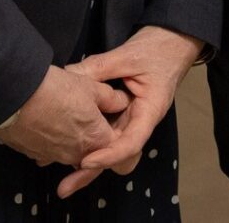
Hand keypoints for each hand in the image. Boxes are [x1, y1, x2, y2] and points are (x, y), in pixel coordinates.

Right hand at [0, 64, 126, 169]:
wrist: (13, 97)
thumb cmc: (55, 90)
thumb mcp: (91, 86)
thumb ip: (110, 98)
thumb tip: (120, 101)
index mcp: (96, 139)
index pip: (117, 148)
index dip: (118, 134)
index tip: (113, 121)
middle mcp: (76, 154)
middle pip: (92, 151)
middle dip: (93, 136)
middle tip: (88, 115)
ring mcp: (54, 156)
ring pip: (70, 151)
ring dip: (71, 137)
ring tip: (66, 113)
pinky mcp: (34, 153)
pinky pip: (49, 150)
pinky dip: (52, 138)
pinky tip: (48, 120)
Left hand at [57, 25, 205, 196]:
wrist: (172, 43)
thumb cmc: (159, 49)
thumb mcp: (128, 55)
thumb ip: (99, 67)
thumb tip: (68, 74)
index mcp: (149, 112)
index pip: (131, 143)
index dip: (108, 156)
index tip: (85, 161)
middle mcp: (138, 123)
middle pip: (117, 158)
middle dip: (91, 172)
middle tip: (65, 185)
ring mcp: (128, 121)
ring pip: (108, 149)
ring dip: (86, 160)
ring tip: (57, 166)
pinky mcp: (118, 116)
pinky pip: (102, 134)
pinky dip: (85, 140)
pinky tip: (62, 144)